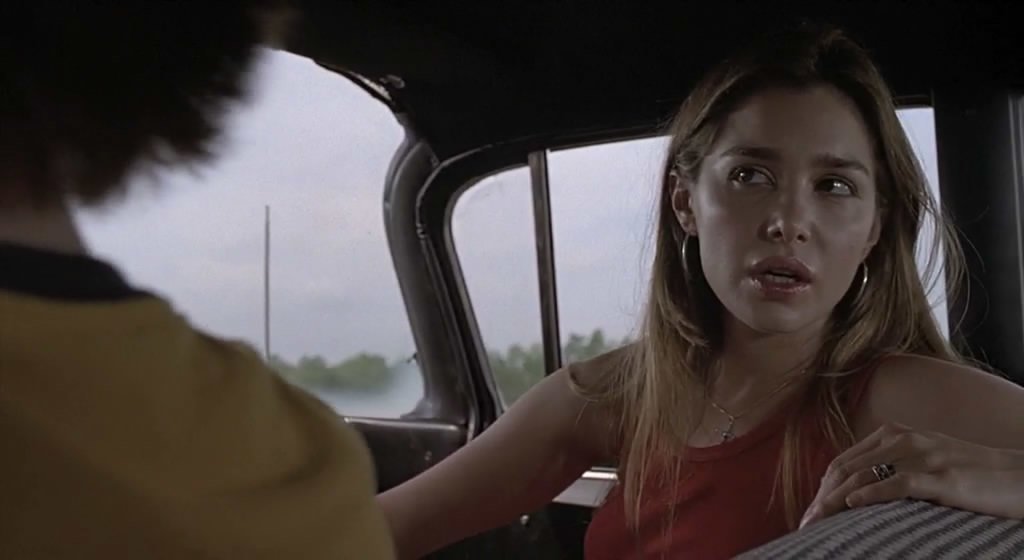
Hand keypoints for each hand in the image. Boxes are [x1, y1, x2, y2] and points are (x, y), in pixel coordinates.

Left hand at [800, 422, 1023, 528]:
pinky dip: (870, 494)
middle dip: (821, 496)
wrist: (1018, 475)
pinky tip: (852, 505)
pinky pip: (896, 483)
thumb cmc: (970, 472)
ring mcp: (921, 456)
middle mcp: (903, 439)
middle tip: (806, 522)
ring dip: (835, 500)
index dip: (822, 487)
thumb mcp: (924, 460)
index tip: (810, 512)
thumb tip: (855, 490)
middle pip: (847, 468)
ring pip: (863, 475)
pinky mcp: (940, 476)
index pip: (845, 461)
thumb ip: (891, 466)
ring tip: (818, 520)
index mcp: (895, 434)